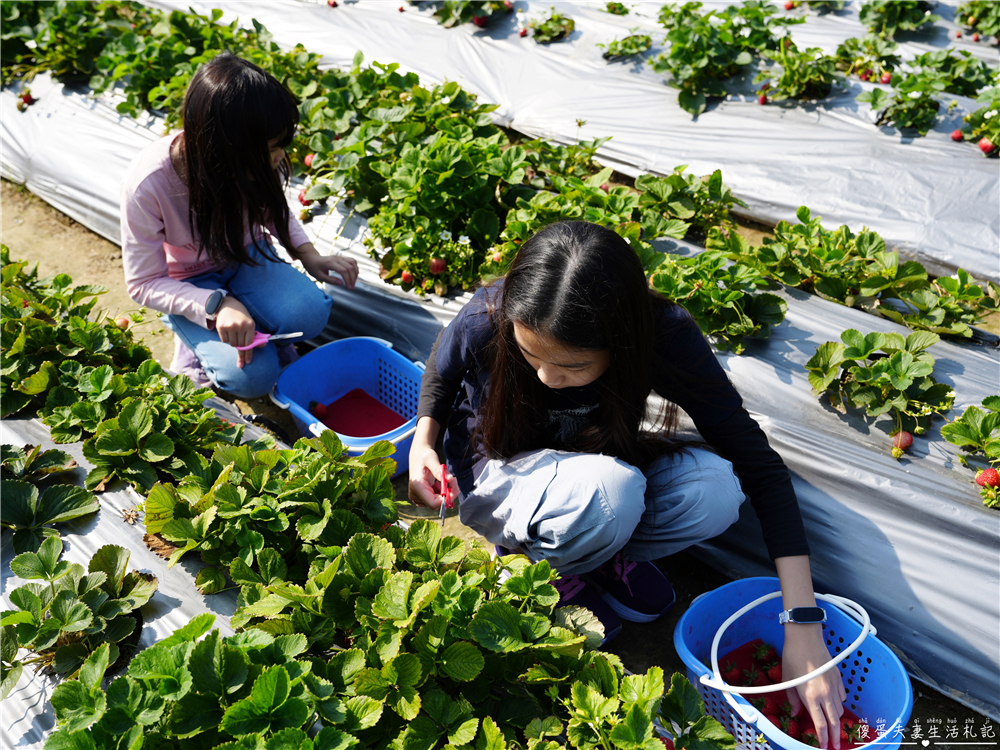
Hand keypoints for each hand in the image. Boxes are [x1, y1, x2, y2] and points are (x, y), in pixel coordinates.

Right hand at [214, 296, 256, 367]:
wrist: (227, 305)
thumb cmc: (241, 316)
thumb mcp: (250, 323)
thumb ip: (255, 336)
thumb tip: (263, 345)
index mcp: (250, 325)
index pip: (250, 344)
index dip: (248, 354)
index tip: (247, 362)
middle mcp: (241, 326)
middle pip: (240, 346)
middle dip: (240, 348)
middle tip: (238, 344)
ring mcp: (230, 326)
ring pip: (233, 344)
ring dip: (233, 342)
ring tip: (234, 333)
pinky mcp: (221, 327)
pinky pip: (225, 341)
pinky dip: (226, 339)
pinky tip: (227, 331)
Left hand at [301, 251, 358, 289]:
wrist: (312, 259)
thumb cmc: (314, 268)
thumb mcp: (319, 276)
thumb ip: (331, 280)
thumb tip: (342, 284)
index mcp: (330, 263)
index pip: (344, 271)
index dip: (348, 280)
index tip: (349, 287)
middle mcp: (336, 258)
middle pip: (350, 267)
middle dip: (353, 278)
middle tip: (352, 287)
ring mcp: (339, 257)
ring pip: (353, 263)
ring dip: (355, 273)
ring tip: (354, 281)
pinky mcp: (341, 258)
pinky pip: (352, 261)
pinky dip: (355, 268)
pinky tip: (354, 274)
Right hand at [408, 442, 456, 509]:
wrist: (418, 455)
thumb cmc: (424, 455)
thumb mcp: (432, 459)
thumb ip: (440, 470)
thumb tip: (450, 479)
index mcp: (417, 486)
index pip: (434, 503)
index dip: (447, 499)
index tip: (454, 487)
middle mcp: (415, 494)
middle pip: (436, 504)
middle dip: (448, 495)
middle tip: (453, 481)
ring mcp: (417, 497)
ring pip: (437, 503)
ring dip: (445, 493)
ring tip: (443, 479)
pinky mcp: (420, 498)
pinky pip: (434, 501)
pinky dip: (440, 493)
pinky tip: (438, 484)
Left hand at [782, 624, 846, 748]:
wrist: (805, 637)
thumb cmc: (792, 657)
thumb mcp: (787, 680)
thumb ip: (793, 699)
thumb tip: (795, 713)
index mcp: (811, 696)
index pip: (820, 724)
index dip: (822, 738)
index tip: (823, 746)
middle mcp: (825, 694)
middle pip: (834, 721)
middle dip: (835, 736)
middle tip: (835, 745)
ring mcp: (834, 686)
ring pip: (839, 709)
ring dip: (836, 719)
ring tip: (833, 726)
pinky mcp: (838, 677)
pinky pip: (842, 696)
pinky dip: (839, 703)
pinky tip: (835, 704)